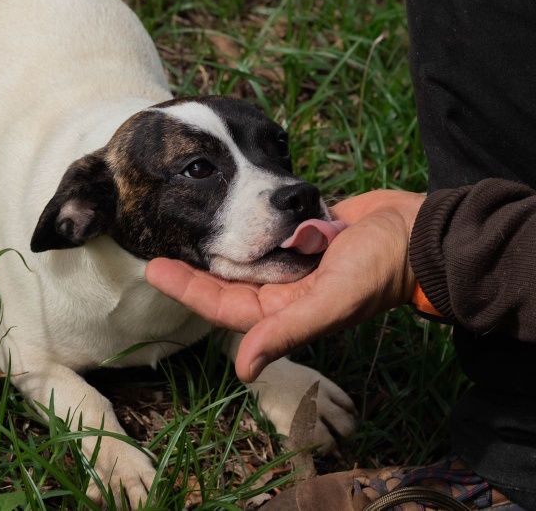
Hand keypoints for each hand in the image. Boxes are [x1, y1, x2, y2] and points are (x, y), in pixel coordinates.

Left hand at [145, 190, 425, 381]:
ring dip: (216, 244)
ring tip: (179, 225)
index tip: (154, 268)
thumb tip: (243, 368)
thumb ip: (286, 331)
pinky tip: (224, 208)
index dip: (188, 289)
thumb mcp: (330, 301)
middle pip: (227, 281)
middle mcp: (285, 290)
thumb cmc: (379, 269)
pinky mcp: (305, 234)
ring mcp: (295, 261)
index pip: (223, 305)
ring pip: (244, 255)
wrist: (420, 233)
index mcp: (286, 310)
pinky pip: (267, 231)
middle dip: (192, 267)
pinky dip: (247, 223)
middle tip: (155, 244)